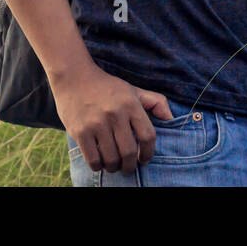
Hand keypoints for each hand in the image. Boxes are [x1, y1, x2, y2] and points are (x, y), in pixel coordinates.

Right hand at [52, 62, 171, 173]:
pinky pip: (93, 159)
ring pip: (111, 158)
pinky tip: (100, 162)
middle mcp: (115, 114)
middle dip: (130, 166)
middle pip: (129, 151)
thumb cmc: (108, 87)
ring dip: (114, 167)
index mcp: (131, 104)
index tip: (145, 159)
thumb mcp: (134, 90)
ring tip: (114, 165)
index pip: (148, 136)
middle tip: (129, 167)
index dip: (148, 152)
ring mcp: (96, 124)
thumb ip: (156, 102)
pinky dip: (98, 166)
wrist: (74, 77)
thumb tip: (171, 119)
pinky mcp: (79, 132)